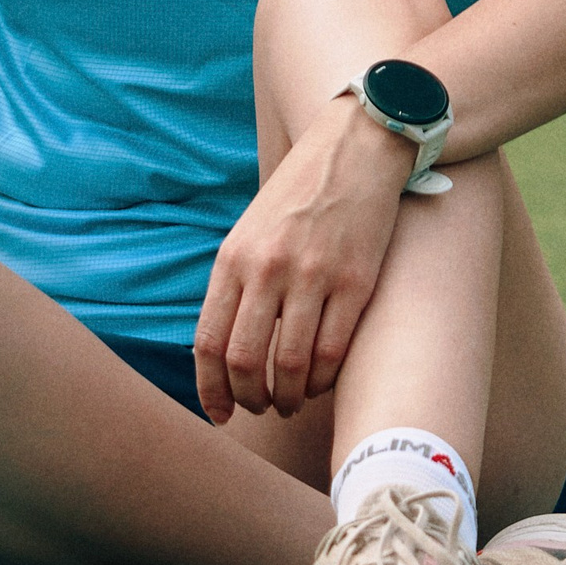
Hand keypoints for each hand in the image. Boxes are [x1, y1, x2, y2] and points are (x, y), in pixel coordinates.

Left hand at [192, 100, 412, 422]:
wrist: (355, 149)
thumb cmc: (298, 197)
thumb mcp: (250, 232)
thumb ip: (236, 285)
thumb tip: (223, 353)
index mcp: (233, 257)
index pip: (209, 342)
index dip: (211, 390)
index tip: (220, 414)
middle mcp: (267, 268)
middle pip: (246, 362)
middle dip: (250, 400)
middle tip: (261, 409)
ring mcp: (313, 275)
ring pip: (292, 365)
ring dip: (289, 397)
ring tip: (291, 402)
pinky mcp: (355, 281)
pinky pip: (332, 352)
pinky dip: (323, 380)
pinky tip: (320, 382)